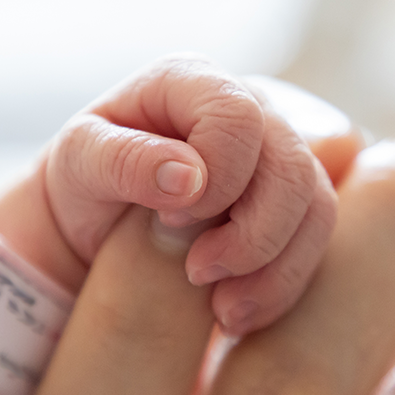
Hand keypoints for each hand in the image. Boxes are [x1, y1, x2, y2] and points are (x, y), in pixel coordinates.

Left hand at [44, 55, 339, 334]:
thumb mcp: (78, 163)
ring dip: (272, 269)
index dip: (218, 175)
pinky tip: (235, 313)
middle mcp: (249, 109)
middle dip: (252, 234)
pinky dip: (281, 286)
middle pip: (292, 167)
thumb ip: (123, 159)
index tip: (170, 218)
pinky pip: (315, 244)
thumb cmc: (85, 181)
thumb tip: (189, 176)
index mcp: (192, 81)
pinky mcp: (294, 204)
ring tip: (219, 310)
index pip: (238, 117)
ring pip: (317, 208)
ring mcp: (279, 156)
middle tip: (198, 272)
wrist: (95, 224)